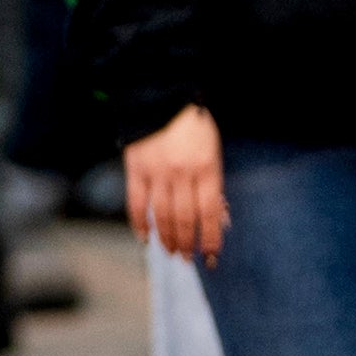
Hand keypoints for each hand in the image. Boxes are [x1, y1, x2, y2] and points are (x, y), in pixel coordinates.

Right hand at [124, 106, 227, 267]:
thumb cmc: (194, 127)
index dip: (211, 238)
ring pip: (162, 215)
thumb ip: (214, 185)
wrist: (162, 97)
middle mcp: (182, 174)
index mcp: (206, 169)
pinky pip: (136, 202)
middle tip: (187, 258)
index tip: (212, 256)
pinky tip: (145, 237)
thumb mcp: (214, 153)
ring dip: (167, 238)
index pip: (210, 214)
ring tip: (170, 251)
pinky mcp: (136, 168)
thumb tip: (219, 220)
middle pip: (185, 219)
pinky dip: (139, 223)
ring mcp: (157, 172)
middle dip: (187, 243)